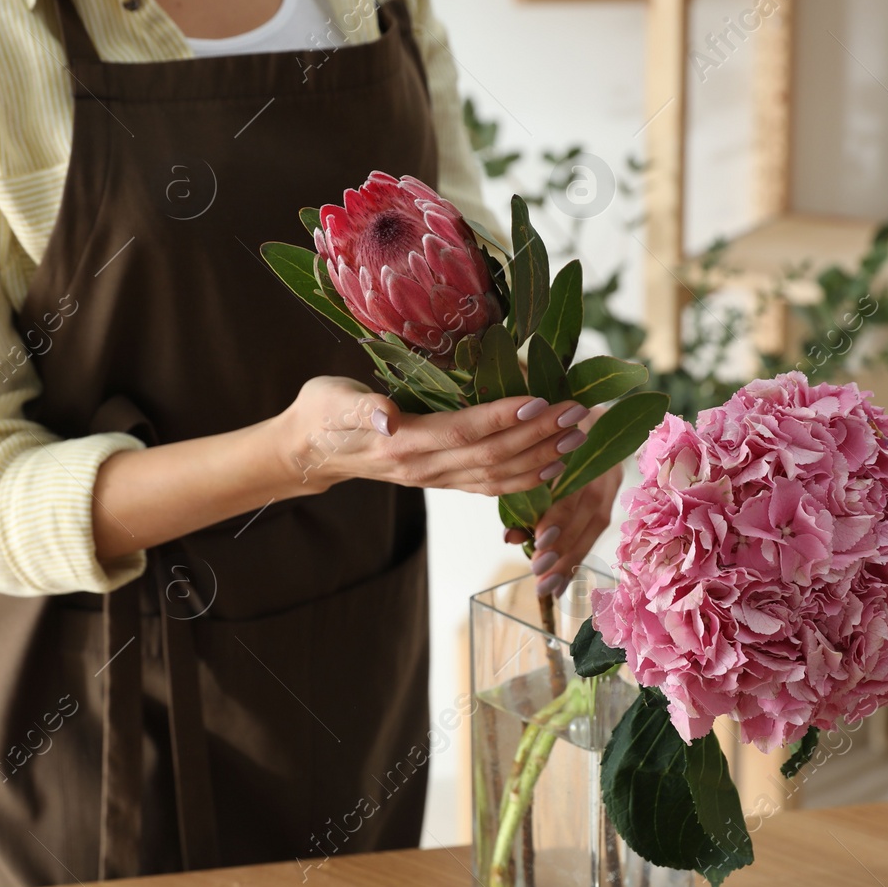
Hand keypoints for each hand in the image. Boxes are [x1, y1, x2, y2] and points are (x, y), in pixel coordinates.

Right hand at [276, 376, 588, 495]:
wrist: (308, 452)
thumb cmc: (320, 415)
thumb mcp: (331, 402)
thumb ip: (360, 408)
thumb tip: (385, 418)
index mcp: (402, 446)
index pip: (465, 432)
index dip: (505, 418)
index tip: (543, 400)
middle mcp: (424, 469)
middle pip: (492, 457)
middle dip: (539, 436)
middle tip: (578, 414)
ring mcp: (434, 480)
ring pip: (498, 477)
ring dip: (541, 459)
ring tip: (577, 438)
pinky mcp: (441, 481)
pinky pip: (490, 486)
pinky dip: (526, 477)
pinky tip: (552, 464)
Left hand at [503, 406, 623, 597]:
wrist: (584, 411)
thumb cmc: (550, 429)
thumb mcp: (534, 451)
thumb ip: (523, 489)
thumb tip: (510, 537)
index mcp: (585, 449)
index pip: (575, 489)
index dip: (559, 516)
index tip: (539, 539)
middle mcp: (603, 469)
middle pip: (587, 514)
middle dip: (563, 547)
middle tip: (538, 571)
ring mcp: (611, 485)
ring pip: (593, 528)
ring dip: (570, 559)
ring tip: (548, 586)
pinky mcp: (610, 499)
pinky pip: (594, 533)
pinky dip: (577, 558)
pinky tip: (563, 583)